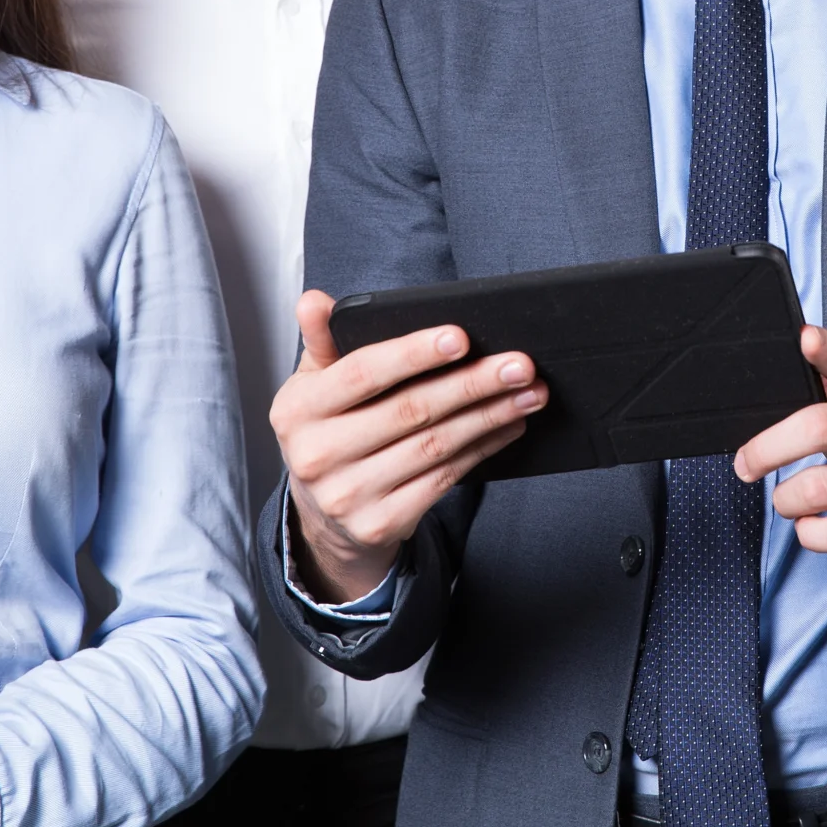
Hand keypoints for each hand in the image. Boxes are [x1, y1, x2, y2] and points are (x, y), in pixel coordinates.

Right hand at [272, 289, 546, 602]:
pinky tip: (509, 426)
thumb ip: (322, 341)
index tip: (461, 336)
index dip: (413, 353)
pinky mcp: (381, 524)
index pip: (362, 373)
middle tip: (519, 364)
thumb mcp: (315, 385)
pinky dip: (483, 449)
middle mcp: (316, 455)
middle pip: (410, 410)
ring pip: (435, 445)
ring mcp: (348, 495)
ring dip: (490, 415)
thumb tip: (315, 301)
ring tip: (529, 392)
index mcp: (298, 410)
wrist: (325, 515)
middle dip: (472, 383)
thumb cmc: (330, 431)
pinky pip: (444, 479)